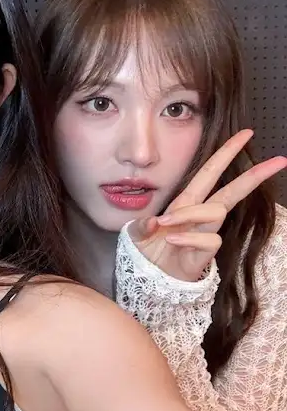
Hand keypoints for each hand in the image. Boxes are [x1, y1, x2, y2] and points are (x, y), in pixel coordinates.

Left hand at [128, 130, 286, 281]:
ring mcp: (205, 232)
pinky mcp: (206, 251)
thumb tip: (154, 222)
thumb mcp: (137, 233)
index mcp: (186, 201)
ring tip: (166, 223)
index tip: (246, 134)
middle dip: (253, 175)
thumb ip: (142, 225)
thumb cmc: (148, 250)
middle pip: (231, 191)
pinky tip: (171, 240)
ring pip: (216, 210)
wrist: (149, 276)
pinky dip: (188, 237)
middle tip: (279, 160)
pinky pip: (209, 238)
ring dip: (191, 213)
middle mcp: (199, 214)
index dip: (226, 153)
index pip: (210, 173)